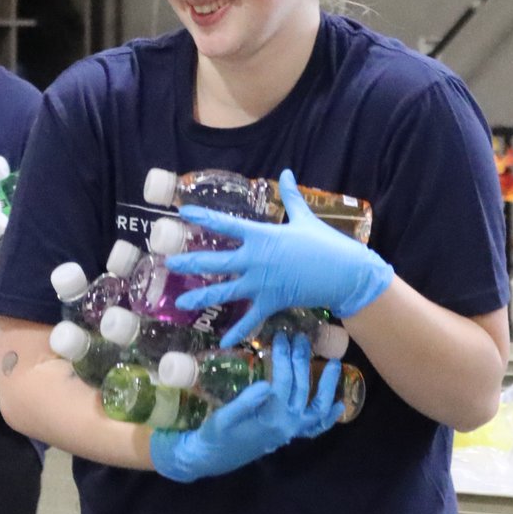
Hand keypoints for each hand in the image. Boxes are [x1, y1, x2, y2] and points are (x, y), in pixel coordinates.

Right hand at [149, 333, 342, 481]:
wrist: (212, 458)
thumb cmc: (215, 435)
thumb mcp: (223, 417)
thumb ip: (245, 402)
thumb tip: (267, 384)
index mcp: (269, 418)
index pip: (282, 381)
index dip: (283, 357)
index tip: (280, 337)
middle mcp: (286, 425)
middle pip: (301, 387)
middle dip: (301, 360)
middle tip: (300, 338)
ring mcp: (291, 431)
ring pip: (317, 408)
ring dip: (328, 386)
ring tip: (336, 363)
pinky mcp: (289, 435)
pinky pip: (315, 428)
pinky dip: (328, 418)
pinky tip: (339, 405)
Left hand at [165, 168, 393, 346]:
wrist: (344, 273)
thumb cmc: (325, 243)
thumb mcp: (305, 218)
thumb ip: (291, 197)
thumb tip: (287, 172)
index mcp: (261, 236)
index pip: (224, 224)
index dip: (202, 217)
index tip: (182, 213)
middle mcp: (255, 259)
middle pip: (215, 261)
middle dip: (190, 262)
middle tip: (169, 263)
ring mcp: (261, 282)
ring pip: (224, 291)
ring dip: (202, 297)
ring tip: (181, 304)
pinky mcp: (271, 301)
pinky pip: (250, 318)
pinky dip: (237, 331)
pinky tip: (223, 341)